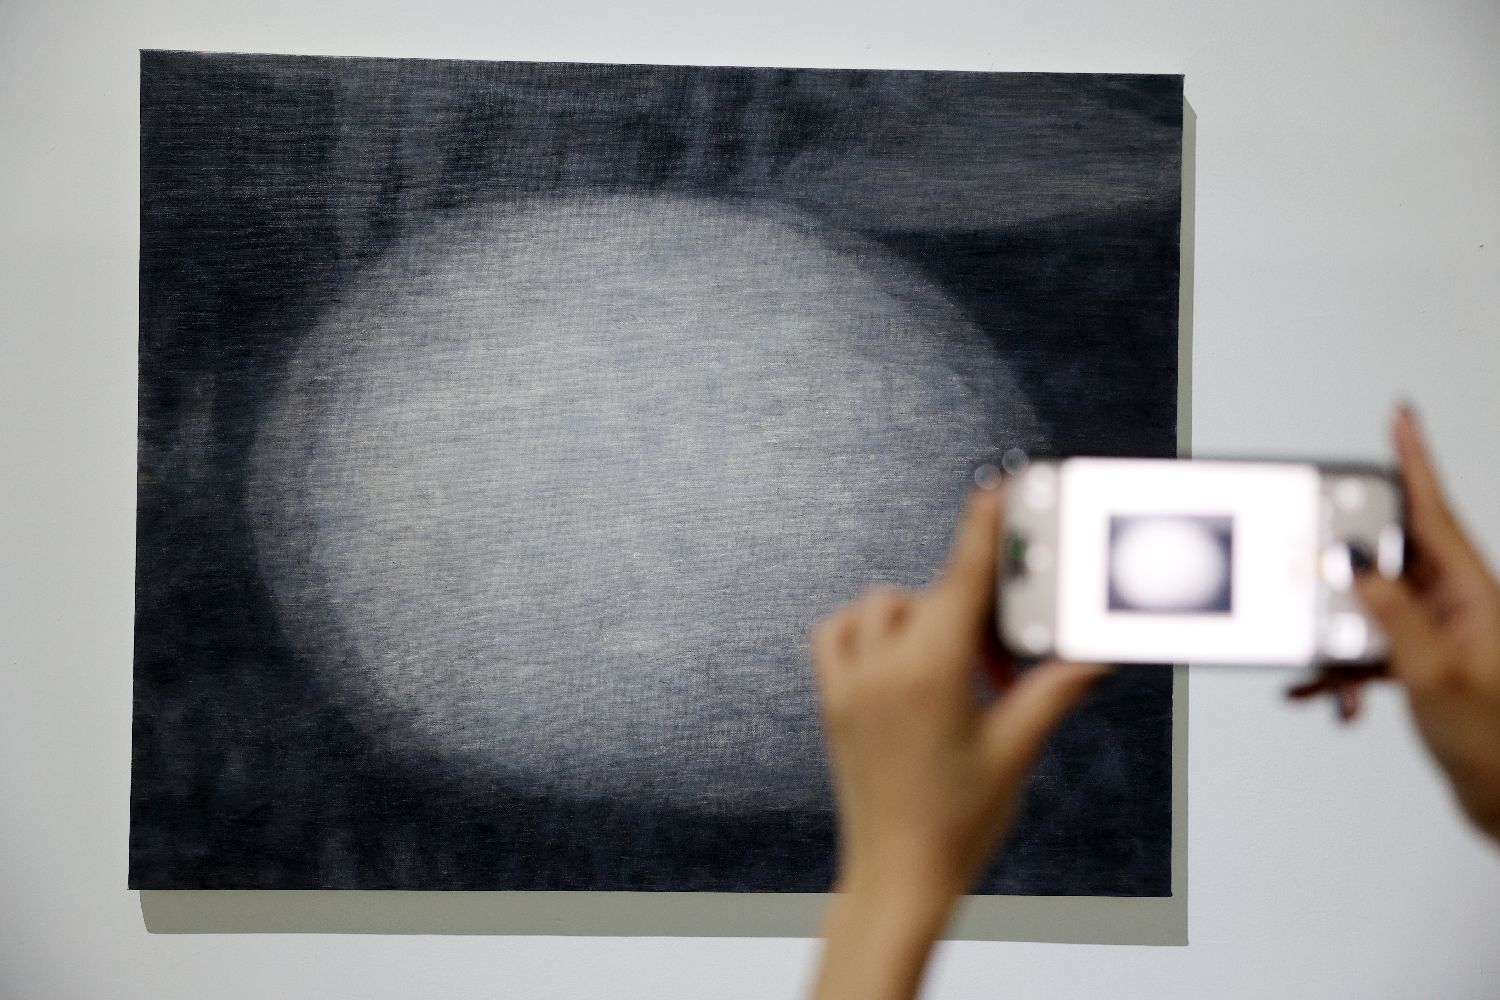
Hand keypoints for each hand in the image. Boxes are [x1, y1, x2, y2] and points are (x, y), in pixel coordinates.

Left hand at [809, 484, 1106, 999]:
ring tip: (954, 664)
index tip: (995, 489)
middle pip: (929, 595)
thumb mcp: (1016, 751)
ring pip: (880, 607)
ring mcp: (848, 683)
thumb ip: (1053, 690)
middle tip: (1000, 661)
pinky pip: (836, 633)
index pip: (962, 580)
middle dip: (971, 611)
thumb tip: (1095, 653)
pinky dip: (867, 629)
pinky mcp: (831, 701)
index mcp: (930, 675)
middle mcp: (880, 669)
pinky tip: (899, 657)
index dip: (983, 529)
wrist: (898, 878)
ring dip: (919, 616)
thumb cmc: (958, 823)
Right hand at [1291, 407, 1499, 841]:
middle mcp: (1456, 605)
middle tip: (1321, 574)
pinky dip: (1343, 669)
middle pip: (1388, 558)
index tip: (1400, 419)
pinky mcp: (1421, 661)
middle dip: (1347, 576)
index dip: (1416, 461)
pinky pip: (1368, 647)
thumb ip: (1389, 614)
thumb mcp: (1431, 674)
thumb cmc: (1494, 743)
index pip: (1435, 512)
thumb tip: (1354, 566)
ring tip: (1333, 670)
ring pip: (1371, 608)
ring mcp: (1438, 632)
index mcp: (1472, 593)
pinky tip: (1330, 693)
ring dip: (1341, 640)